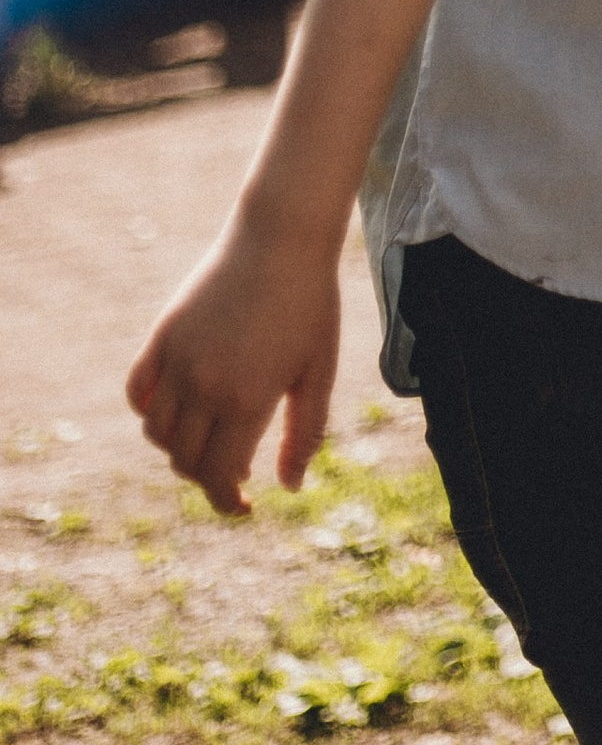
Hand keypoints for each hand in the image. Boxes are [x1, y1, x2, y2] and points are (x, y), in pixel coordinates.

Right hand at [126, 212, 341, 515]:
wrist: (282, 238)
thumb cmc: (311, 305)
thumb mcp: (318, 371)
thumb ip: (304, 433)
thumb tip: (288, 487)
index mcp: (246, 400)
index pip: (218, 476)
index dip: (227, 501)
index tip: (243, 506)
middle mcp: (203, 386)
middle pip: (185, 460)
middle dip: (207, 477)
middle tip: (234, 471)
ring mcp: (177, 360)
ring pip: (158, 432)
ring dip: (179, 448)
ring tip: (211, 439)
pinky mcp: (162, 336)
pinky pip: (138, 391)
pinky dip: (149, 412)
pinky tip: (178, 411)